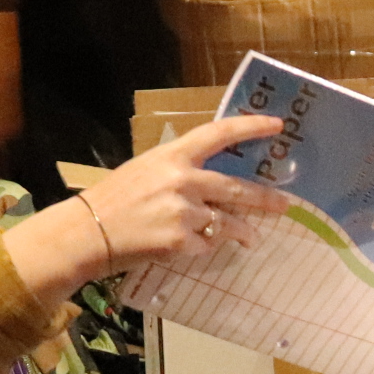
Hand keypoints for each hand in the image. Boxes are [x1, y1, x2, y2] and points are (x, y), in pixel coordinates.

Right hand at [82, 116, 290, 269]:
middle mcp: (183, 180)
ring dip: (243, 232)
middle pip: (237, 188)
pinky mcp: (182, 241)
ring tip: (251, 238)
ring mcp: (184, 212)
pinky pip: (207, 246)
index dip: (251, 127)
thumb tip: (211, 180)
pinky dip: (204, 248)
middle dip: (266, 199)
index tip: (277, 126)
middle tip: (285, 204)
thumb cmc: (113, 199)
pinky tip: (191, 248)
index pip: (220, 134)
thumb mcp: (145, 170)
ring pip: (228, 223)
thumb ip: (179, 171)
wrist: (87, 232)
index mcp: (173, 156)